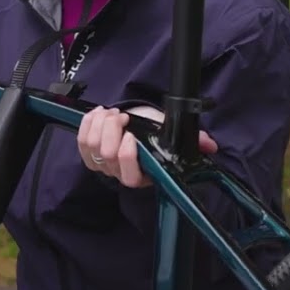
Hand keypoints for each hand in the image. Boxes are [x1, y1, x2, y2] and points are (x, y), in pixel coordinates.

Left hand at [77, 106, 217, 188]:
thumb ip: (192, 140)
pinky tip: (98, 114)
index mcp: (143, 174)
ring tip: (112, 113)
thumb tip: (209, 145)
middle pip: (107, 156)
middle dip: (111, 129)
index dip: (127, 155)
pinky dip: (88, 123)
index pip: (130, 176)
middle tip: (122, 116)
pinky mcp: (88, 154)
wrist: (138, 125)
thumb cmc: (154, 131)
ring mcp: (102, 165)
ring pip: (92, 146)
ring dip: (100, 123)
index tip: (131, 133)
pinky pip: (81, 141)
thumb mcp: (172, 133)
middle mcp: (120, 174)